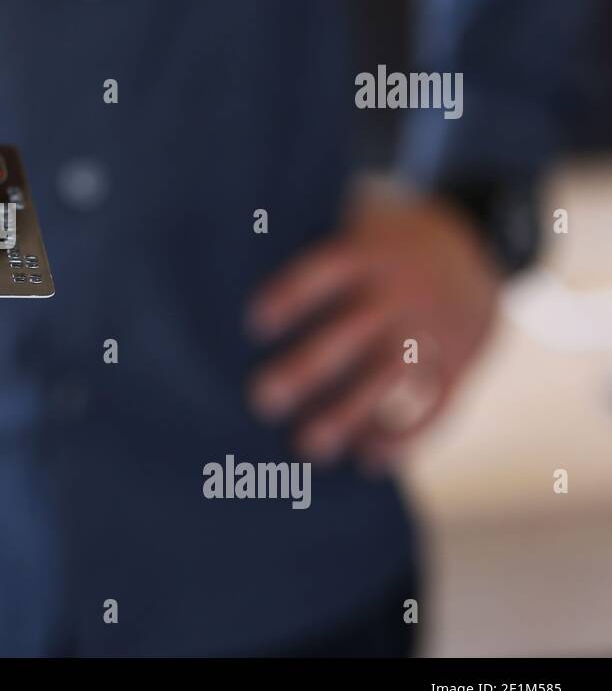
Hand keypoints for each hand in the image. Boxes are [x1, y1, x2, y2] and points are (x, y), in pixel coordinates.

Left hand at [247, 194, 501, 471]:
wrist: (474, 250)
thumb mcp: (352, 228)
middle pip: (354, 330)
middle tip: (260, 399)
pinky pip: (437, 403)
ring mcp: (434, 329)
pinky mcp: (460, 364)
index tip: (254, 324)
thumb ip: (302, 246)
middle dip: (308, 368)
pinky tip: (368, 461)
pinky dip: (406, 437)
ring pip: (393, 376)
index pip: (327, 270)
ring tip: (308, 447)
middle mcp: (402, 291)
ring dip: (351, 415)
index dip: (294, 295)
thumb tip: (216, 274)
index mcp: (369, 253)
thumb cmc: (378, 249)